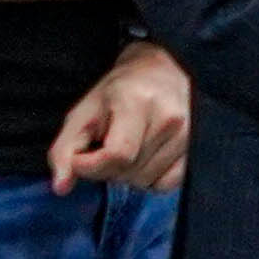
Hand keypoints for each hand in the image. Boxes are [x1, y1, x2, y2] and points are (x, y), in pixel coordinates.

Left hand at [47, 42, 190, 191]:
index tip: (80, 156)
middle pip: (129, 171)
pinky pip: (166, 184)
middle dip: (106, 169)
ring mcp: (189, 134)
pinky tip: (144, 159)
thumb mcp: (82, 113)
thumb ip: (64, 150)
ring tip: (126, 149)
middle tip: (104, 147)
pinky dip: (149, 180)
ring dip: (127, 174)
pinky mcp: (197, 148)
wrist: (161, 71)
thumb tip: (61, 188)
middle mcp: (170, 118)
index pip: (116, 156)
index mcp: (138, 102)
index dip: (90, 165)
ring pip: (145, 181)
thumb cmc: (117, 92)